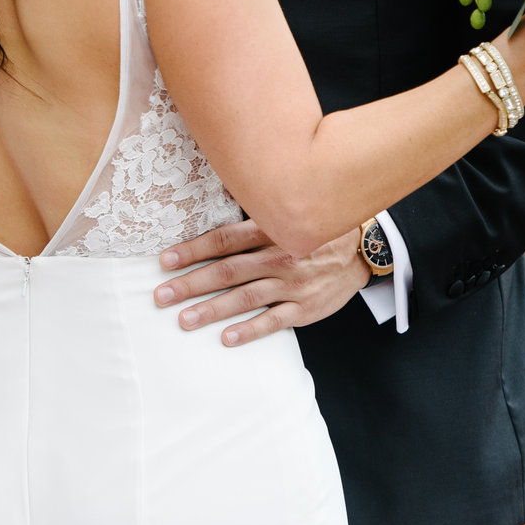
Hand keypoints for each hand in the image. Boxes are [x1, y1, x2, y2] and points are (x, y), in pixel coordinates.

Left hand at [153, 219, 369, 344]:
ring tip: (184, 319)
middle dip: (191, 283)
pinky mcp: (306, 308)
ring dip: (212, 309)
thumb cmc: (316, 229)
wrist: (363, 251)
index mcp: (272, 229)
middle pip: (228, 271)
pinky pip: (274, 321)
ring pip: (246, 298)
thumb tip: (223, 186)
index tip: (166, 261)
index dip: (194, 250)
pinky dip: (250, 330)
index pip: (225, 240)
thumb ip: (254, 206)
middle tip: (161, 295)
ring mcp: (293, 285)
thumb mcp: (289, 210)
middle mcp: (280, 256)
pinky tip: (226, 338)